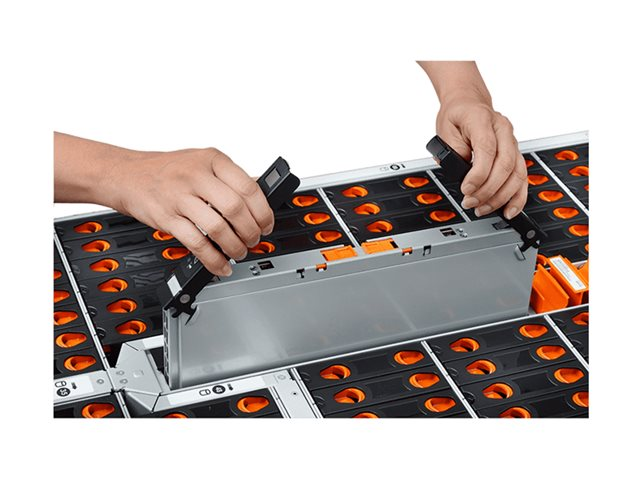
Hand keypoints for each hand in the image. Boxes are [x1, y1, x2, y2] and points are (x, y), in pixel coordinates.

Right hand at [105, 147, 274, 275]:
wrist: (126, 174)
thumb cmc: (168, 170)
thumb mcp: (202, 162)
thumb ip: (229, 179)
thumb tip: (259, 203)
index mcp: (212, 159)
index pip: (249, 187)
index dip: (263, 211)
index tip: (267, 224)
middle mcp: (196, 176)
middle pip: (236, 209)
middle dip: (251, 231)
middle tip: (254, 240)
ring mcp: (180, 197)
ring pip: (218, 228)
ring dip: (235, 246)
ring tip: (239, 252)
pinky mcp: (166, 218)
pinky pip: (196, 243)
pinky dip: (213, 259)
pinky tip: (221, 265)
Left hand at [435, 97, 527, 218]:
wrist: (469, 104)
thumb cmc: (457, 115)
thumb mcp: (445, 128)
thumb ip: (453, 150)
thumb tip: (462, 172)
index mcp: (483, 119)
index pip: (487, 150)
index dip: (478, 174)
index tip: (466, 190)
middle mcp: (503, 130)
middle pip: (505, 165)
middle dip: (488, 190)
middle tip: (471, 202)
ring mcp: (512, 142)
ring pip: (517, 174)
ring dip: (501, 197)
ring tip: (483, 208)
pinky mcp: (515, 154)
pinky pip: (522, 177)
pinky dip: (517, 196)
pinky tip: (510, 209)